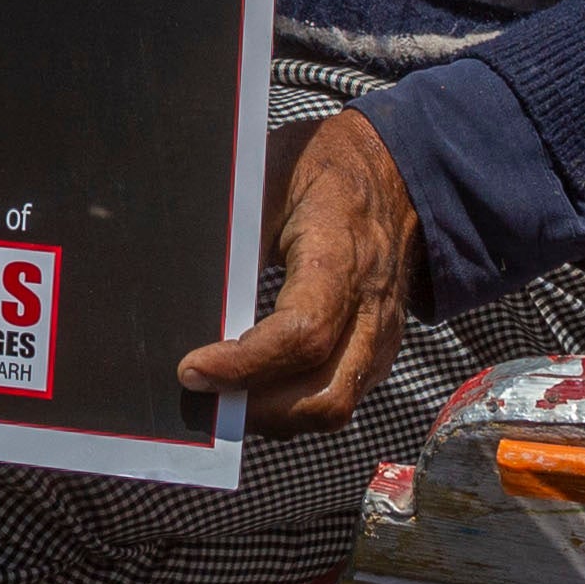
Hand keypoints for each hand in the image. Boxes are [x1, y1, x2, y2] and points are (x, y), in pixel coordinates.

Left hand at [179, 110, 416, 433]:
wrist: (398, 170)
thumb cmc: (325, 169)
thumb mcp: (270, 178)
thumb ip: (236, 234)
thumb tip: (186, 285)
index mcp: (341, 255)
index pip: (302, 332)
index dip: (244, 364)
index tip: (192, 370)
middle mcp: (371, 306)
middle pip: (324, 392)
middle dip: (258, 409)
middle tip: (204, 396)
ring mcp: (382, 333)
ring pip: (336, 406)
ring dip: (276, 415)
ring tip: (227, 398)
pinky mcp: (381, 348)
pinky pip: (342, 396)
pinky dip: (296, 406)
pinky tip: (259, 389)